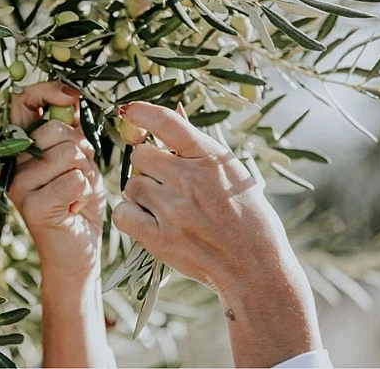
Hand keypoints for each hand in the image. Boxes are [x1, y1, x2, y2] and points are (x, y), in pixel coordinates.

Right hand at [8, 82, 105, 275]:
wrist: (77, 250)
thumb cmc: (78, 201)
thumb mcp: (79, 159)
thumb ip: (73, 130)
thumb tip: (75, 96)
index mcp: (19, 147)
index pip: (23, 103)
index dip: (48, 92)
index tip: (74, 96)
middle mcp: (11, 164)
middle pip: (55, 130)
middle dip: (81, 148)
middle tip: (78, 175)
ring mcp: (18, 186)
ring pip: (69, 154)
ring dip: (86, 174)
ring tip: (75, 194)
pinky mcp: (33, 207)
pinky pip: (75, 180)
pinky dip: (86, 193)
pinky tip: (75, 209)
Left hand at [112, 101, 322, 366]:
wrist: (255, 268)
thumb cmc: (248, 218)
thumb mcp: (233, 174)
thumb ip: (199, 148)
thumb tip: (172, 115)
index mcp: (212, 159)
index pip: (167, 123)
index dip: (142, 113)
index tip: (128, 111)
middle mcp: (190, 179)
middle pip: (140, 155)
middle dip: (148, 167)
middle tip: (165, 184)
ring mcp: (173, 209)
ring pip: (132, 185)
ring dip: (142, 194)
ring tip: (167, 210)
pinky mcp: (159, 237)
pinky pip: (123, 213)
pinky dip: (130, 217)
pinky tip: (150, 223)